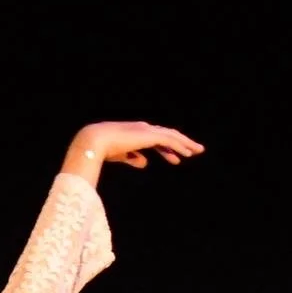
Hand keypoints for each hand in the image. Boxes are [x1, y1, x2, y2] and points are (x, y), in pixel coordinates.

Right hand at [70, 122, 203, 170]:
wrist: (94, 141)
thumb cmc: (101, 149)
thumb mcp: (120, 155)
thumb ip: (133, 158)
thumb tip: (145, 163)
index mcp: (136, 133)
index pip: (156, 140)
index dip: (167, 149)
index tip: (175, 158)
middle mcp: (144, 129)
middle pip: (167, 135)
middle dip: (181, 144)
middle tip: (193, 152)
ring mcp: (147, 131)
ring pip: (172, 136)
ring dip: (185, 144)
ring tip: (197, 151)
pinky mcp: (149, 136)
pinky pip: (169, 141)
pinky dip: (179, 146)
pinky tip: (187, 153)